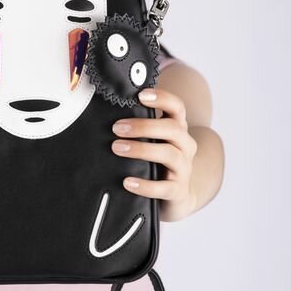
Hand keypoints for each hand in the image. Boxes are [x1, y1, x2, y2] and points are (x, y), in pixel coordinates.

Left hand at [111, 87, 197, 221]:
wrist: (178, 196)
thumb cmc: (158, 162)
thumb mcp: (153, 142)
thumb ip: (138, 128)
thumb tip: (105, 110)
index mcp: (178, 129)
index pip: (177, 107)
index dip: (162, 98)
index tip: (141, 95)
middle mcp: (185, 146)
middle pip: (172, 129)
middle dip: (143, 126)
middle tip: (116, 128)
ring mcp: (184, 168)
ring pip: (169, 154)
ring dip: (141, 149)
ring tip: (117, 148)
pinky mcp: (178, 191)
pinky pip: (164, 188)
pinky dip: (145, 185)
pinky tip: (127, 182)